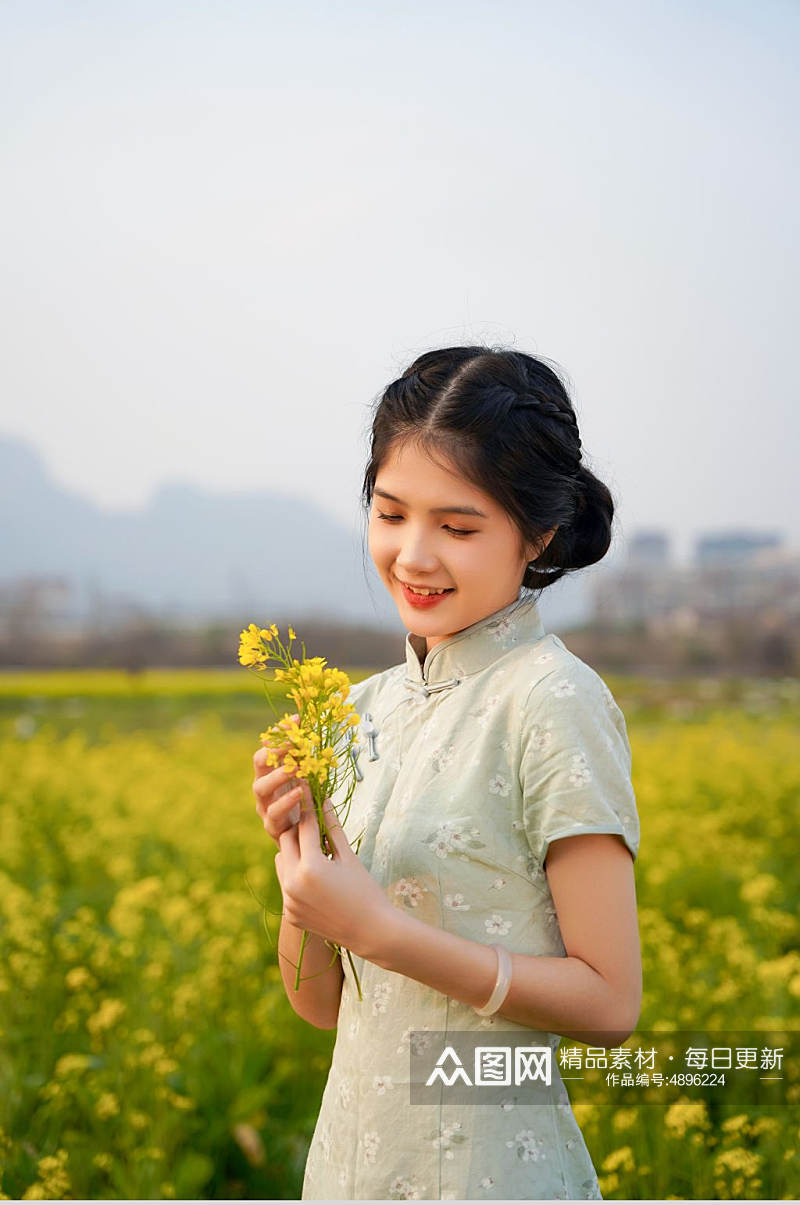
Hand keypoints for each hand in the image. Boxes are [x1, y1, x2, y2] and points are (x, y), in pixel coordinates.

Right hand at [252, 712, 307, 846]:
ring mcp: (265, 807)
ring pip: (261, 788)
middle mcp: (264, 787)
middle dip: (274, 750)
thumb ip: (308, 756)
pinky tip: (300, 793)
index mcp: (271, 771)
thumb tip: (315, 724)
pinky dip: (286, 802)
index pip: (269, 745)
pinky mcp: (272, 827)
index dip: (280, 732)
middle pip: (259, 763)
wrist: (306, 839)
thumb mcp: (309, 777)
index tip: (298, 720)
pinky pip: (274, 814)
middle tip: (293, 742)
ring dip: (278, 775)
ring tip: (295, 768)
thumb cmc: (306, 803)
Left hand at [273, 795, 394, 960]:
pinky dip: (295, 876)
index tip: (307, 790)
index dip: (308, 807)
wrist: (371, 932)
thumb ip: (332, 828)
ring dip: (294, 852)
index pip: (305, 826)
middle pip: (286, 840)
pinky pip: (286, 884)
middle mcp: (293, 884)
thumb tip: (324, 800)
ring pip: (281, 861)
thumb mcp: (349, 857)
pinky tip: (315, 876)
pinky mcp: (290, 913)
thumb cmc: (365, 891)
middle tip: (312, 823)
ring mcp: (289, 901)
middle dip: (299, 830)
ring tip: (314, 851)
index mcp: (311, 866)